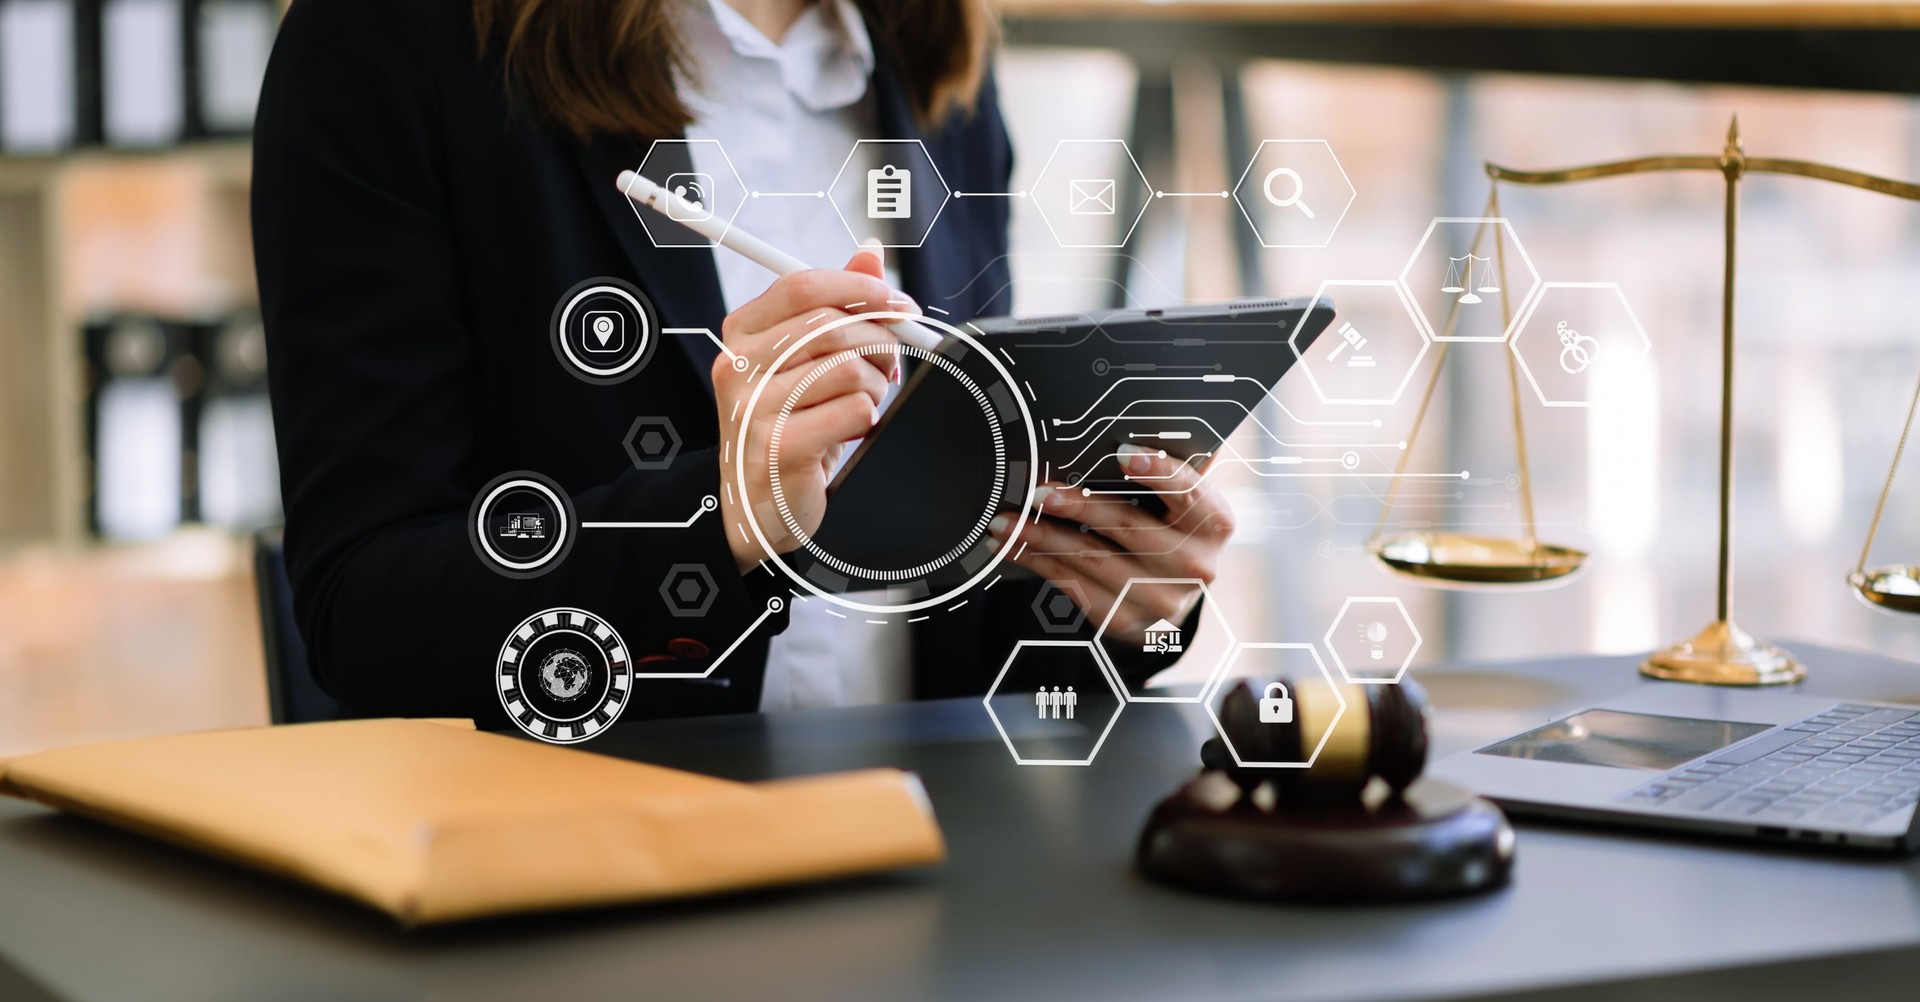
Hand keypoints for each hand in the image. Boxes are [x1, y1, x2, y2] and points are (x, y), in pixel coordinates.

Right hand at [713, 250, 913, 573]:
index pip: (802, 286)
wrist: (760, 504)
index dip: (859, 288)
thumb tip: (870, 252)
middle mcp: (739, 366)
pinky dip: (868, 419)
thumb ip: (838, 304)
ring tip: (866, 402)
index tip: (897, 303)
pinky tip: (854, 429)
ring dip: (876, 386)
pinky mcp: (778, 445)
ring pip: (848, 368)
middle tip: (890, 364)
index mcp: (743, 334)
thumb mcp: (809, 361)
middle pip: (830, 325)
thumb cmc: (787, 426)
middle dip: (878, 343)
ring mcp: (754, 407)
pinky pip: (853, 411)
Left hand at [987, 444, 1235, 638]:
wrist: (1170, 594)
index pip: (1189, 491)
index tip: (1122, 452)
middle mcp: (1193, 565)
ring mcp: (1159, 598)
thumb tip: (1125, 423)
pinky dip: (1034, 560)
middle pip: (1128, 527)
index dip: (1157, 471)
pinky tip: (1010, 543)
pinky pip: (1070, 583)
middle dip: (1077, 506)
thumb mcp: (1182, 501)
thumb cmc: (1170, 526)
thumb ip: (1167, 466)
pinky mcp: (1123, 618)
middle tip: (1037, 491)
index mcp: (1214, 523)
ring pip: (1089, 559)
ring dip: (1039, 536)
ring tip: (1006, 519)